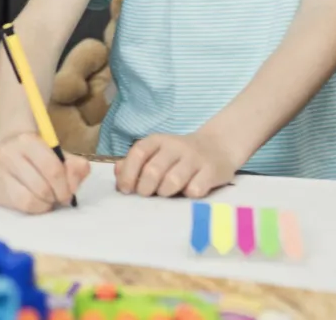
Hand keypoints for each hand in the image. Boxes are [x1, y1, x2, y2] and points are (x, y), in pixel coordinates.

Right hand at [0, 132, 88, 213]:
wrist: (8, 148)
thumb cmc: (38, 153)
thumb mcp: (59, 153)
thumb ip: (74, 166)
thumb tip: (73, 186)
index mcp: (27, 140)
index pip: (52, 169)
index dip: (66, 186)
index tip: (69, 193)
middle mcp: (8, 154)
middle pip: (42, 187)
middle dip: (56, 197)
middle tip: (59, 197)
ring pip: (29, 200)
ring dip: (45, 205)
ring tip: (48, 199)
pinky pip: (19, 208)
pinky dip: (33, 209)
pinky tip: (35, 201)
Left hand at [115, 131, 238, 197]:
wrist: (218, 147)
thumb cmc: (179, 156)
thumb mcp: (156, 153)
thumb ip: (135, 162)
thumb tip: (118, 172)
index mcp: (158, 141)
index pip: (138, 153)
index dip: (129, 173)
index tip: (126, 190)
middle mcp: (175, 146)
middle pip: (153, 170)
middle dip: (145, 188)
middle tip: (146, 195)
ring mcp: (194, 158)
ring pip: (173, 181)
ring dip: (165, 192)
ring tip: (166, 193)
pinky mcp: (212, 171)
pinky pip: (195, 189)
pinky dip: (188, 195)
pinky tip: (188, 192)